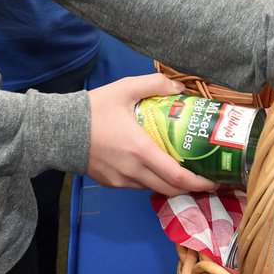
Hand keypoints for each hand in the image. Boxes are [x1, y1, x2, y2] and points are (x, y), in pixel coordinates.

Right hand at [87, 73, 219, 194]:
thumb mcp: (125, 88)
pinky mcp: (111, 183)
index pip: (177, 177)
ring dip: (170, 183)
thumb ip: (155, 84)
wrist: (59, 130)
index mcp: (141, 150)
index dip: (199, 183)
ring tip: (181, 170)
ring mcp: (122, 180)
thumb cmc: (94, 109)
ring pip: (154, 188)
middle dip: (190, 186)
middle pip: (170, 189)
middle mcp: (134, 171)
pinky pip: (138, 185)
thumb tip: (180, 87)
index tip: (214, 180)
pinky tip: (153, 166)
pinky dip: (151, 180)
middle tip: (203, 176)